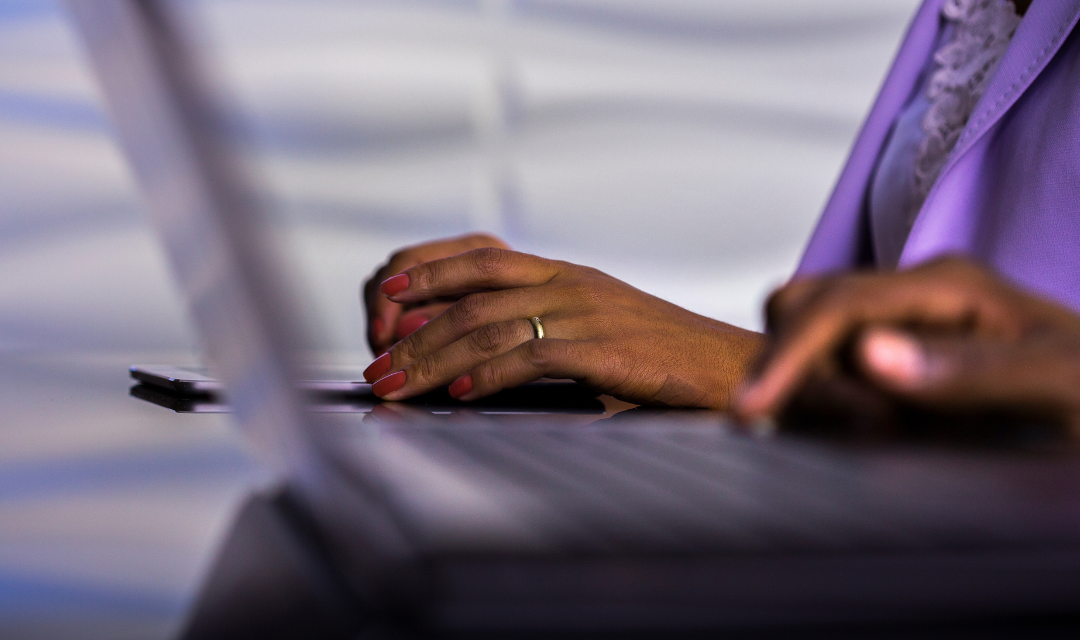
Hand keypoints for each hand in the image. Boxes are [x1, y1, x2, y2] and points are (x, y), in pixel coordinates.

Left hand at [361, 247, 763, 407]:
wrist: (728, 364)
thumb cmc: (659, 354)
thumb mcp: (597, 325)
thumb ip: (543, 328)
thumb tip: (478, 358)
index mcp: (565, 273)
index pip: (481, 259)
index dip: (428, 273)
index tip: (386, 295)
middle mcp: (569, 283)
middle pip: (471, 298)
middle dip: (415, 333)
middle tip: (378, 366)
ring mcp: (587, 312)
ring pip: (490, 328)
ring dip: (434, 359)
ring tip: (397, 386)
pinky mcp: (606, 348)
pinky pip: (534, 356)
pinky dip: (491, 375)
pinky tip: (462, 394)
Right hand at [734, 257, 1079, 427]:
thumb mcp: (1058, 387)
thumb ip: (969, 373)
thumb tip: (870, 355)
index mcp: (948, 285)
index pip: (837, 305)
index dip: (787, 356)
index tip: (752, 410)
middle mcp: (914, 293)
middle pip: (803, 307)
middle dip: (796, 368)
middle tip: (851, 430)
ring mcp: (900, 321)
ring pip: (806, 337)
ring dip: (814, 389)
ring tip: (879, 433)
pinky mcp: (892, 351)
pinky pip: (828, 366)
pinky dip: (826, 398)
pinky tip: (871, 428)